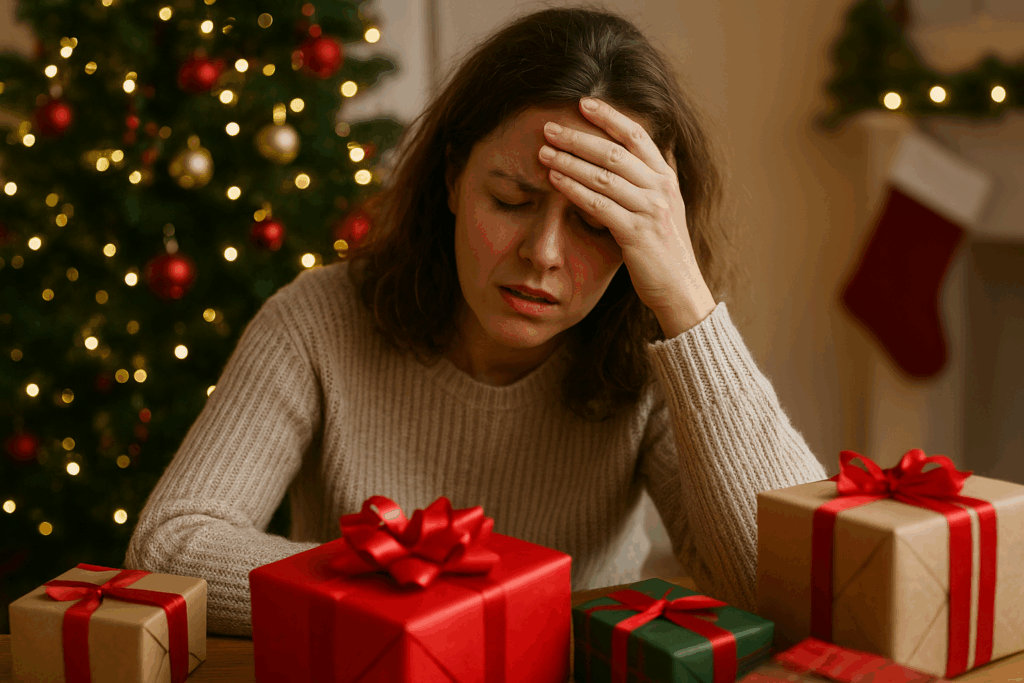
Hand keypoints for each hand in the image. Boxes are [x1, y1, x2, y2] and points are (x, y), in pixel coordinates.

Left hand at [538, 97, 715, 326]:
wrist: (680, 290)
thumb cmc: (663, 250)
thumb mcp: (662, 208)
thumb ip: (648, 181)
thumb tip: (635, 152)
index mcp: (665, 178)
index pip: (636, 135)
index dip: (609, 116)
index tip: (582, 103)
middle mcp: (660, 188)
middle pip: (613, 151)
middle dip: (578, 137)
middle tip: (549, 127)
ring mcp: (650, 210)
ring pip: (603, 176)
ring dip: (569, 161)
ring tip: (543, 152)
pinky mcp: (636, 233)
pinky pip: (599, 205)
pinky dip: (574, 190)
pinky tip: (554, 181)